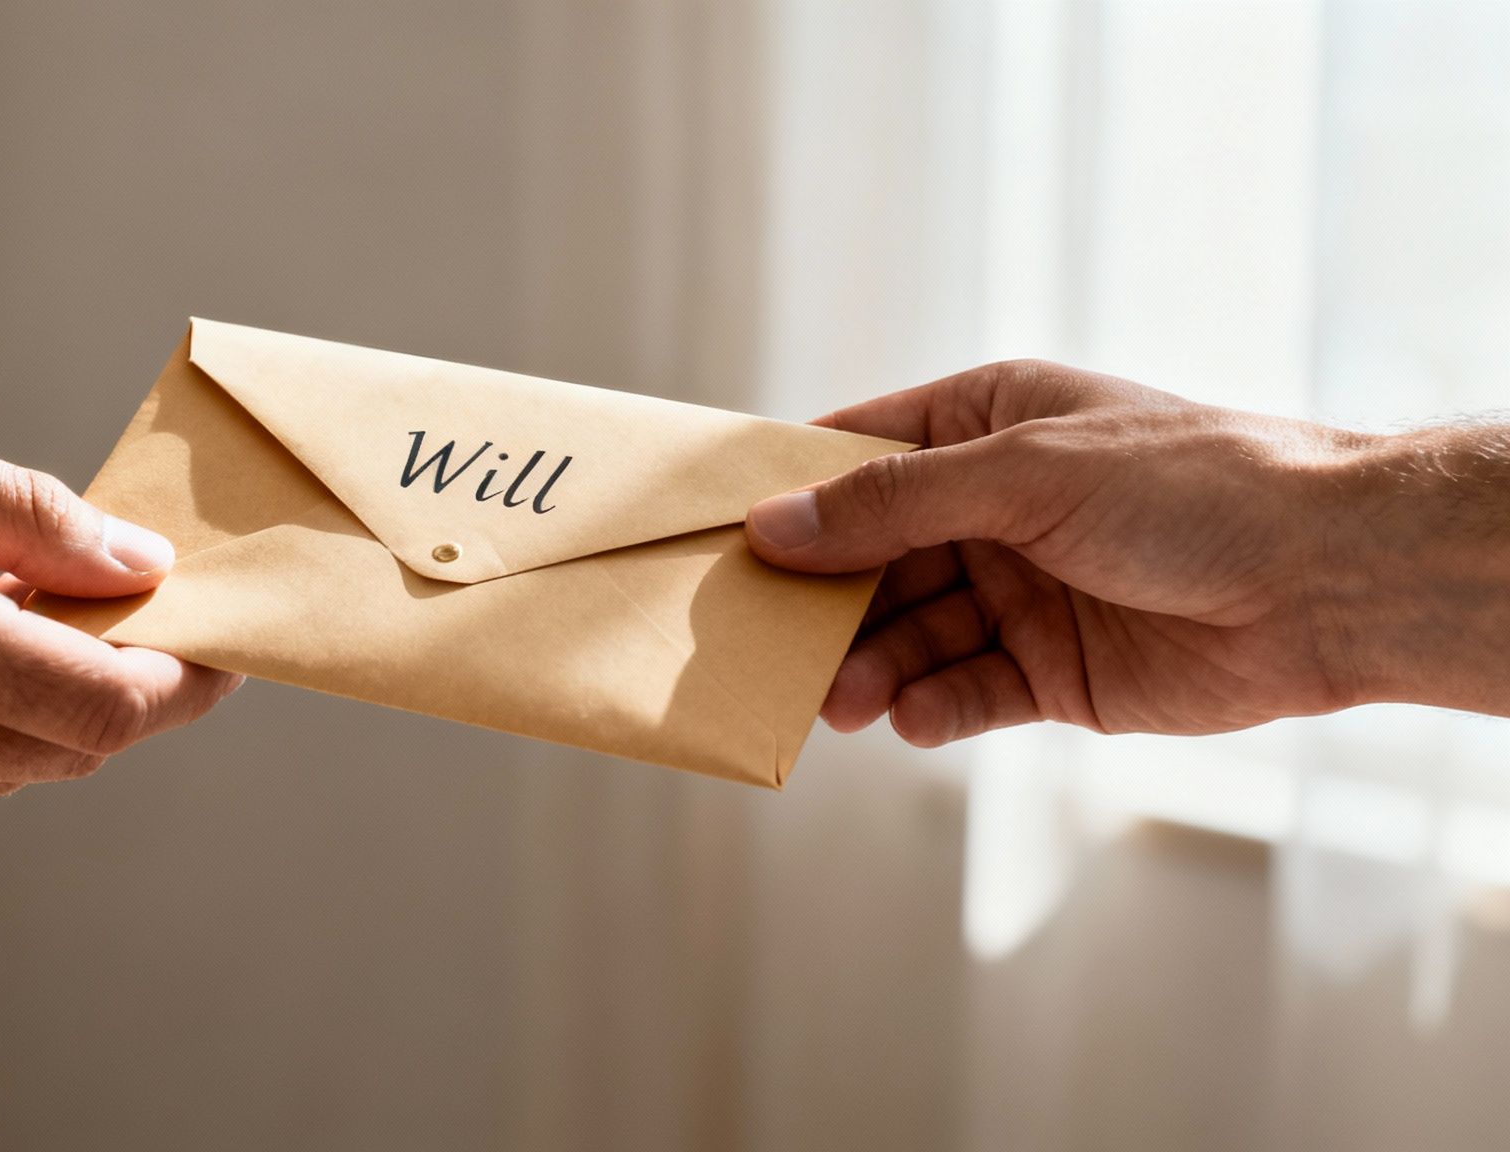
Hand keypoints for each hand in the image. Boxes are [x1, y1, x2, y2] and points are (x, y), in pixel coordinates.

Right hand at [0, 408, 238, 840]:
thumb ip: (25, 515)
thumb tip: (135, 563)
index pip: (106, 703)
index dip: (182, 682)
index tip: (215, 648)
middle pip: (74, 749)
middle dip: (127, 691)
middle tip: (129, 621)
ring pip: (11, 773)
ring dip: (46, 710)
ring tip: (16, 622)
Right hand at [744, 361, 1509, 745]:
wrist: (1328, 581)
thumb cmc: (1189, 486)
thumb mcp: (1024, 472)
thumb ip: (893, 503)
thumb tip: (772, 525)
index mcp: (982, 425)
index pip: (855, 455)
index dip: (785, 495)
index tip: (715, 538)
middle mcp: (990, 509)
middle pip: (868, 558)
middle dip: (820, 603)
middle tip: (764, 647)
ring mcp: (1017, 591)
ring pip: (907, 633)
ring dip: (868, 667)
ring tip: (839, 702)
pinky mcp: (1050, 671)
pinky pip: (965, 692)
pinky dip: (932, 708)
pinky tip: (914, 718)